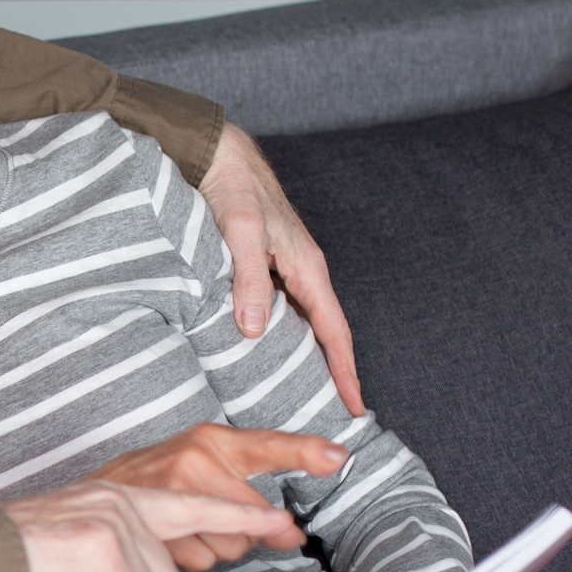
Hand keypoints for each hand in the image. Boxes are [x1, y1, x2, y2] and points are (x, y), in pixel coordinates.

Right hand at [87, 423, 338, 570]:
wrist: (95, 493)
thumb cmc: (160, 477)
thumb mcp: (207, 465)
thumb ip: (255, 494)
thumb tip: (292, 536)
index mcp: (212, 440)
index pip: (267, 444)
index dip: (305, 451)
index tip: (339, 458)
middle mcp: (194, 459)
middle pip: (253, 521)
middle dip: (242, 533)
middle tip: (214, 518)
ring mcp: (172, 490)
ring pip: (229, 546)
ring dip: (214, 547)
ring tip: (188, 527)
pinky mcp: (155, 521)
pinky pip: (200, 559)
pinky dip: (190, 557)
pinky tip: (171, 538)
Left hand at [198, 123, 363, 416]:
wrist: (218, 156)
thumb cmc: (234, 190)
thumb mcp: (241, 233)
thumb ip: (248, 280)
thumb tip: (254, 330)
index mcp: (307, 269)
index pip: (334, 332)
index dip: (344, 372)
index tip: (353, 407)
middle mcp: (301, 273)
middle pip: (324, 334)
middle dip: (331, 373)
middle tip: (331, 415)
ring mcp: (284, 269)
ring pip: (301, 323)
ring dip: (305, 357)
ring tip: (301, 395)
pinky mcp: (263, 265)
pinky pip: (280, 310)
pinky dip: (280, 336)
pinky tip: (265, 354)